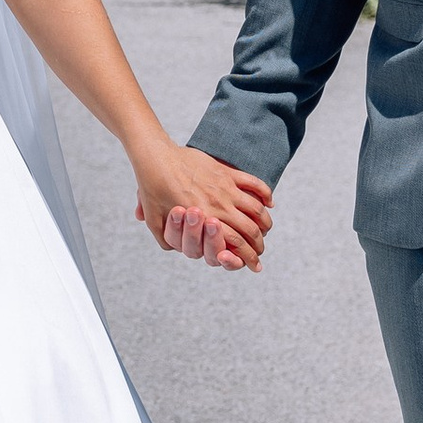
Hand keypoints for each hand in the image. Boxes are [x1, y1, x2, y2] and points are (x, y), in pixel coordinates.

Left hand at [137, 145, 272, 273]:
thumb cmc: (152, 189)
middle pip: (250, 229)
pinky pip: (252, 182)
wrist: (156, 156)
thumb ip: (168, 241)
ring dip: (264, 222)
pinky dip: (265, 193)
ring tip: (266, 230)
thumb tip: (178, 251)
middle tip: (260, 251)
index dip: (247, 259)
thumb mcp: (155, 223)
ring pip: (256, 208)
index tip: (255, 266)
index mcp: (205, 220)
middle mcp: (220, 205)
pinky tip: (269, 202)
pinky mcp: (225, 171)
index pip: (236, 245)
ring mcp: (225, 187)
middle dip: (258, 245)